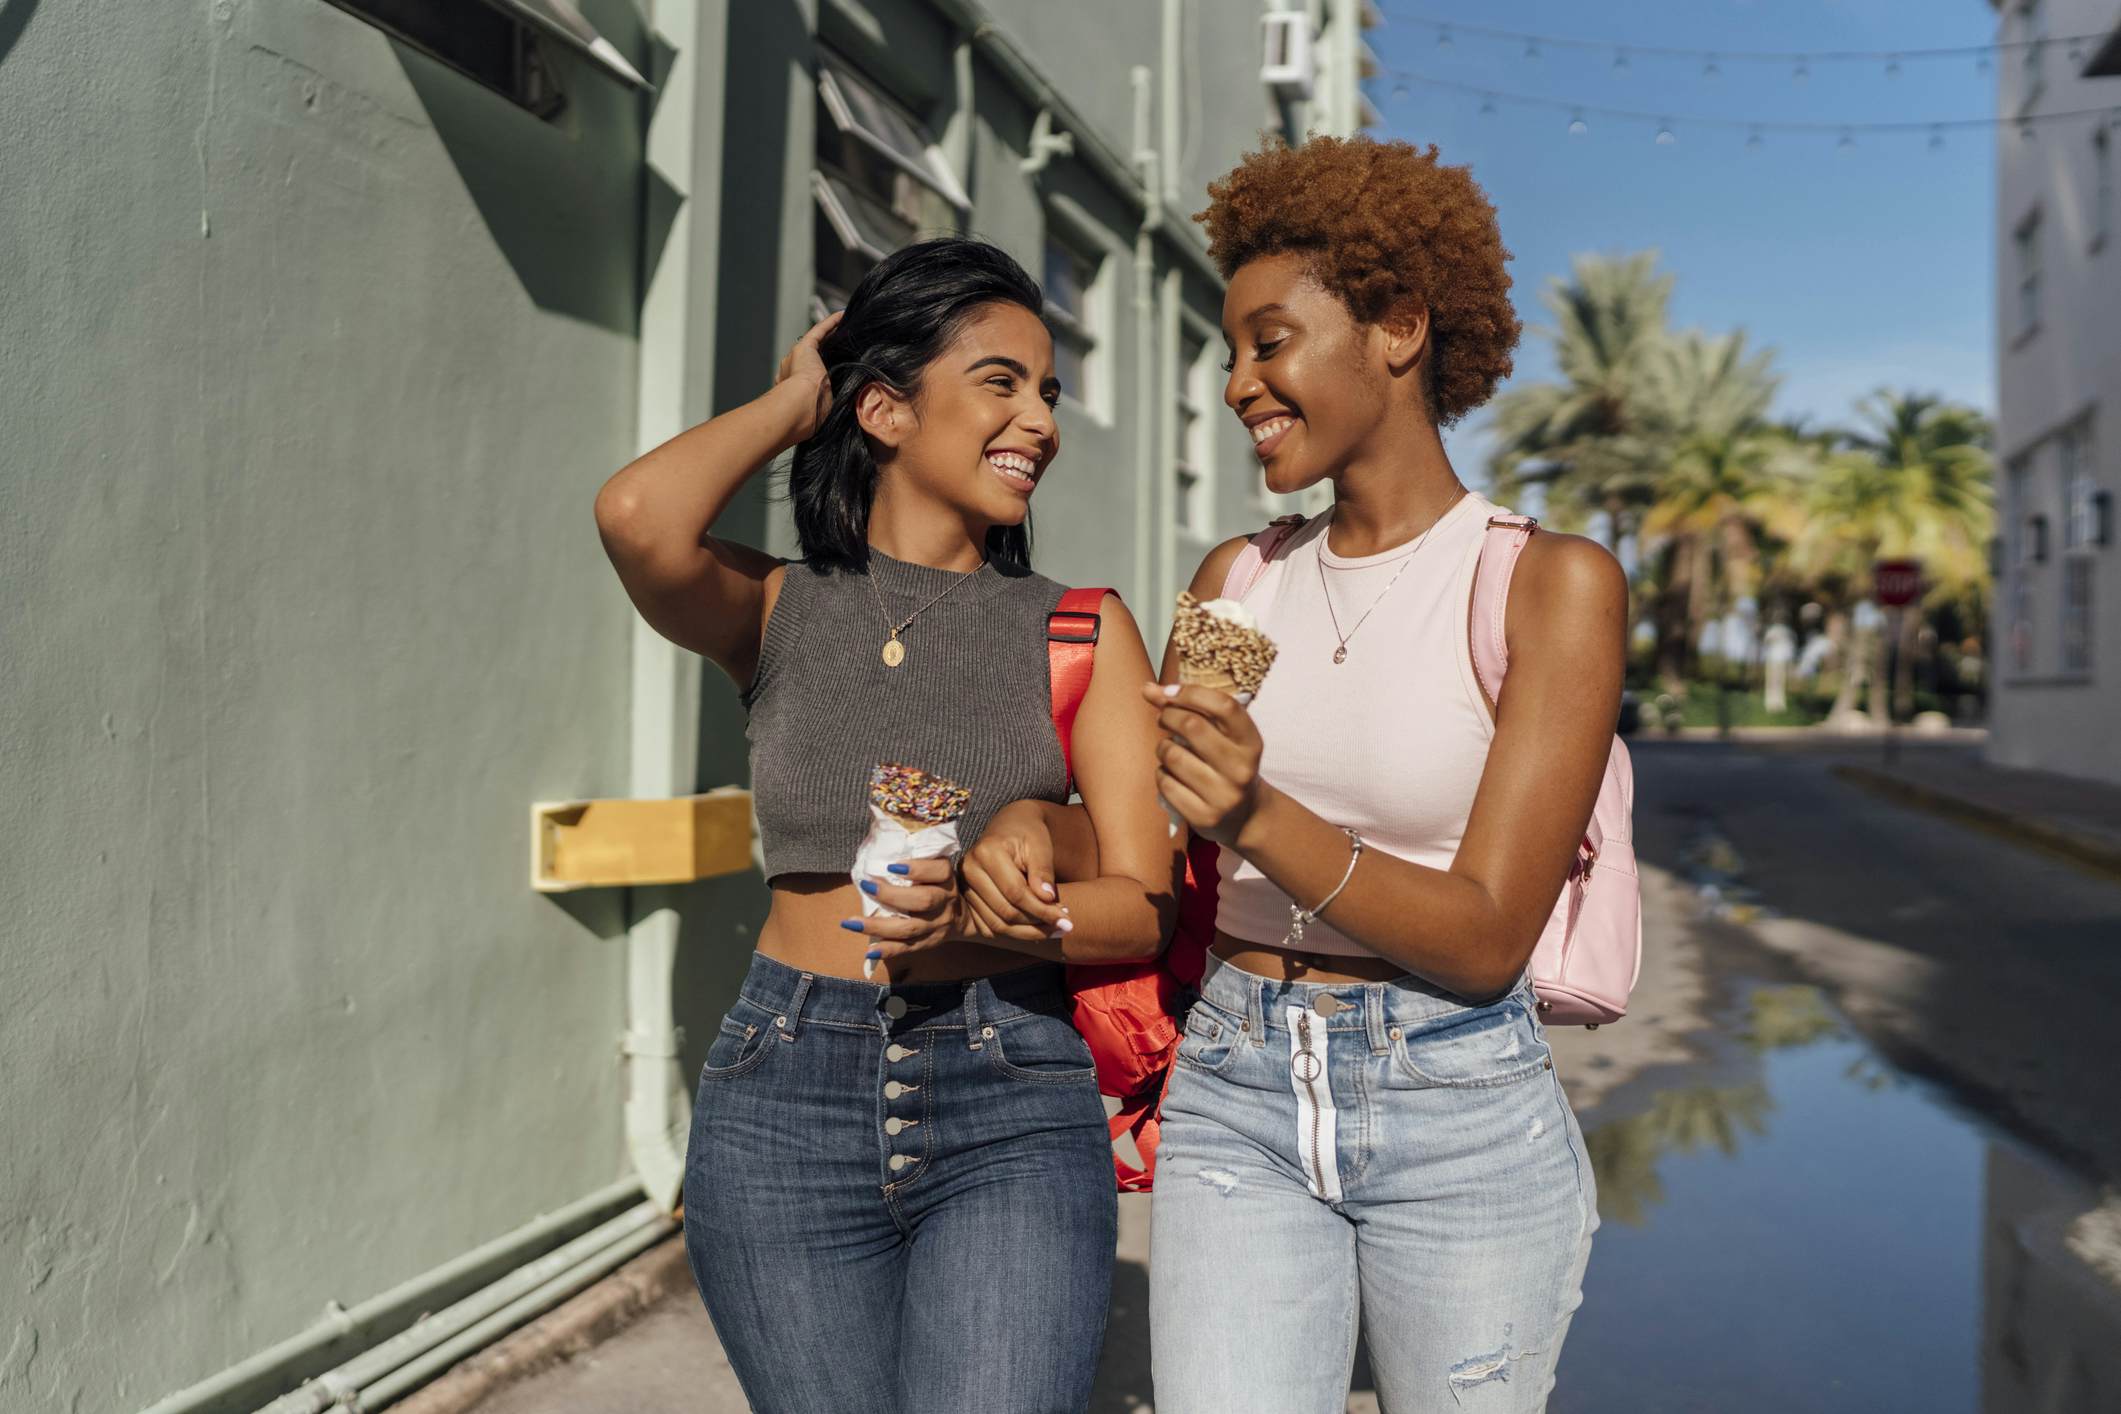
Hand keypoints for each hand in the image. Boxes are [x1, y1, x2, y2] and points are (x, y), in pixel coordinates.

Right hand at [774, 310, 843, 441]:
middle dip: (826, 352)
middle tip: (843, 346)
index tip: (834, 370)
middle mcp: (791, 371)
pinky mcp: (804, 348)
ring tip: (844, 328)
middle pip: (812, 359)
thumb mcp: (825, 412)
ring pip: (817, 343)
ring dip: (830, 335)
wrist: (800, 407)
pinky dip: (830, 323)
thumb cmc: (812, 416)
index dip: (822, 373)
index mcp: (795, 389)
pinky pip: (819, 331)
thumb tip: (853, 409)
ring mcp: (796, 358)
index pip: (810, 378)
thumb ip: (833, 405)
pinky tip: (842, 315)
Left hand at [842, 856, 964, 967]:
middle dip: (891, 894)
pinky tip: (870, 951)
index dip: (917, 868)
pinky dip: (889, 950)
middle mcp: (946, 902)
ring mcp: (938, 925)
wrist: (965, 916)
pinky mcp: (930, 942)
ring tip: (852, 923)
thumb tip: (878, 831)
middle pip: (922, 900)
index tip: (892, 865)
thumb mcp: (936, 866)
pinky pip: (909, 948)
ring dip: (879, 926)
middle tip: (866, 885)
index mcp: (947, 878)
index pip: (939, 870)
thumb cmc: (938, 883)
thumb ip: (916, 854)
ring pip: (910, 928)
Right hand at [959, 802, 1072, 945]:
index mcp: (987, 852)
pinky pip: (989, 926)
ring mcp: (964, 886)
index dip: (1042, 910)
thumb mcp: (1041, 846)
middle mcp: (969, 870)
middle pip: (1005, 911)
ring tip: (1052, 930)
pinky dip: (1013, 932)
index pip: (1016, 892)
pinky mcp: (967, 898)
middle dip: (1037, 923)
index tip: (1066, 920)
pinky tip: (1035, 930)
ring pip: (996, 924)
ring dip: (1027, 932)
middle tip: (1063, 926)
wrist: (1010, 826)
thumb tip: (1048, 900)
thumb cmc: (1029, 833)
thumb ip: (1043, 872)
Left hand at [1142, 681, 1265, 849]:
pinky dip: (1161, 774)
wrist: (1245, 816)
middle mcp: (1241, 769)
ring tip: (1169, 750)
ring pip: (1172, 755)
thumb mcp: (1224, 737)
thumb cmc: (1226, 765)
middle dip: (1168, 716)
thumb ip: (1193, 710)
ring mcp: (1223, 795)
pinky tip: (1172, 775)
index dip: (1191, 693)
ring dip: (1162, 747)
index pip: (1224, 706)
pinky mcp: (1204, 817)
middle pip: (1192, 726)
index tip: (1169, 692)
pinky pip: (1165, 783)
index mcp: (1251, 743)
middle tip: (1163, 718)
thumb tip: (1148, 689)